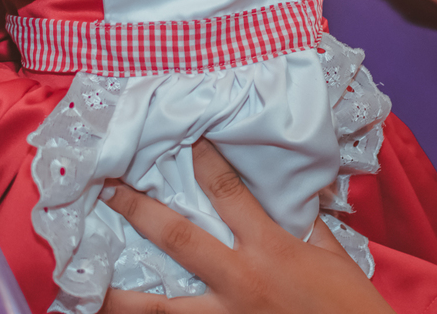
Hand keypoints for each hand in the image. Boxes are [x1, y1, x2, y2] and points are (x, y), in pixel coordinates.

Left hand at [99, 139, 394, 313]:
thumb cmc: (351, 307)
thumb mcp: (334, 258)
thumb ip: (306, 227)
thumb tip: (293, 199)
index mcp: (270, 249)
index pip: (229, 192)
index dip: (206, 161)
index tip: (186, 138)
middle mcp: (239, 280)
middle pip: (177, 238)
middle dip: (139, 210)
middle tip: (107, 190)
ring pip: (160, 306)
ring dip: (119, 296)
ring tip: (85, 286)